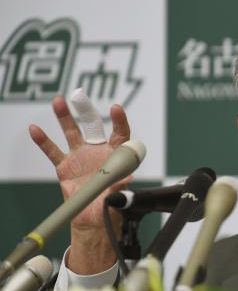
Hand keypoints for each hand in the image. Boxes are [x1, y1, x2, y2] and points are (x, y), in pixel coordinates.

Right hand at [29, 96, 130, 273]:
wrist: (92, 216)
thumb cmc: (109, 204)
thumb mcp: (117, 196)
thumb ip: (120, 185)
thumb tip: (126, 177)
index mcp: (115, 156)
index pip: (120, 134)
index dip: (119, 121)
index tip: (116, 108)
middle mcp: (98, 151)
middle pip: (93, 127)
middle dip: (86, 111)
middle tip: (79, 96)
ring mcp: (80, 156)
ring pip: (71, 133)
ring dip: (65, 118)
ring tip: (58, 101)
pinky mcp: (65, 166)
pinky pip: (53, 151)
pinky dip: (44, 141)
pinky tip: (35, 129)